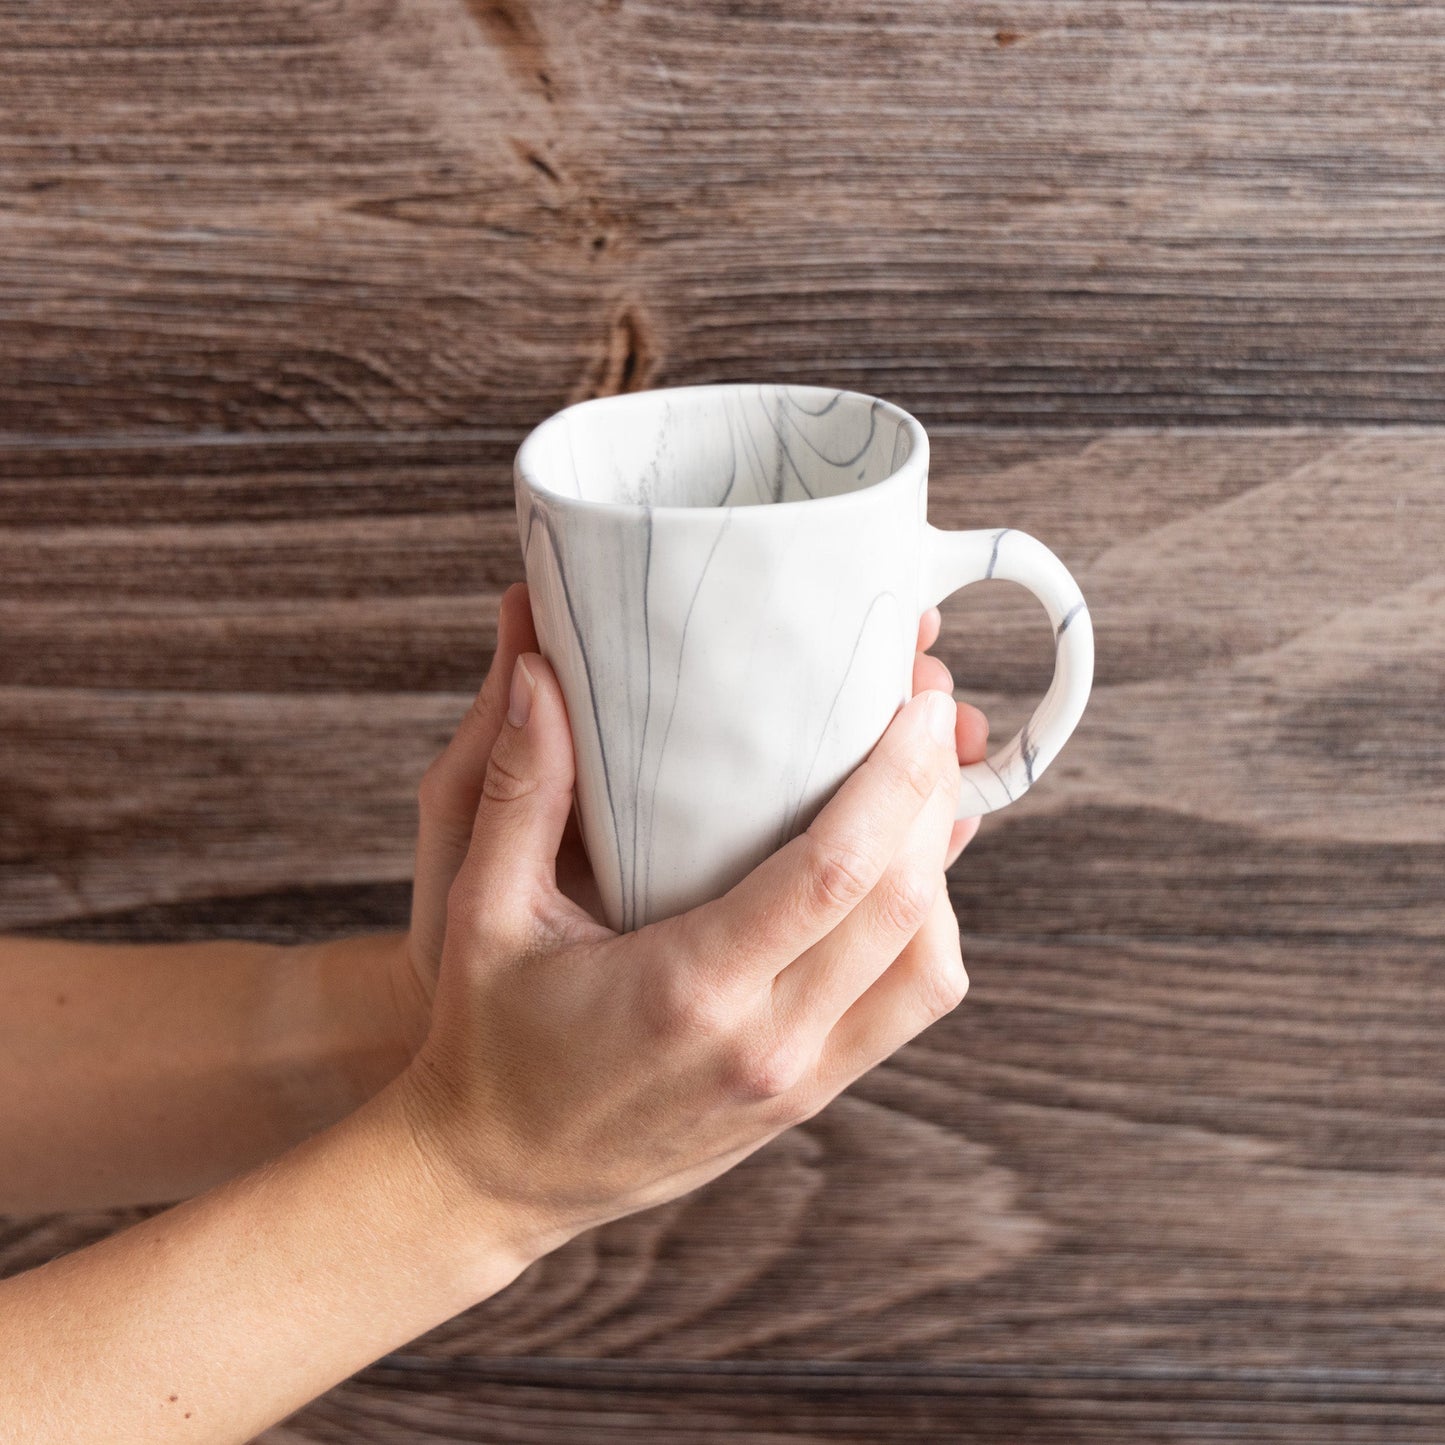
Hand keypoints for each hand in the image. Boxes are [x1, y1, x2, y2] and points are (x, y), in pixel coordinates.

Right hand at [388, 587, 988, 1065]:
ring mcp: (797, 1083)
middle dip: (933, 793)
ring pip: (931, 968)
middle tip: (929, 712)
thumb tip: (539, 671)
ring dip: (941, 870)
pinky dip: (927, 936)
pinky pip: (907, 1012)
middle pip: (906, 908)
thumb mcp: (480, 912)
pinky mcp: (807, 1100)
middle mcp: (765, 1045)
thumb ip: (519, 788)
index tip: (916, 701)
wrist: (493, 1178)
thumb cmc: (482, 1043)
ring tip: (917, 790)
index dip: (895, 778)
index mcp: (688, 991)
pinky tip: (894, 880)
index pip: (834, 873)